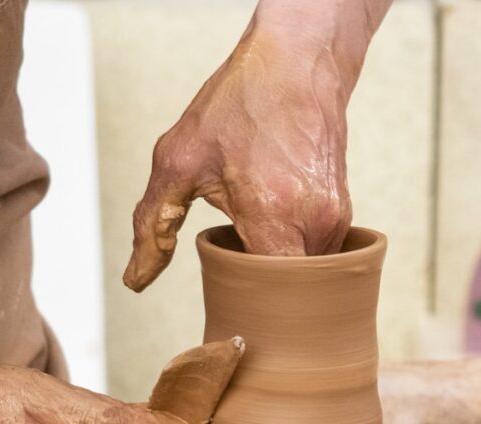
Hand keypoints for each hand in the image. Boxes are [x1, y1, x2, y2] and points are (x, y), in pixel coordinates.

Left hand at [124, 0, 379, 291]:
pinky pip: (316, 255)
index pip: (269, 296)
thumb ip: (152, 226)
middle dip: (257, 294)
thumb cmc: (239, 103)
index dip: (246, 308)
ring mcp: (336, 218)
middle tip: (229, 280)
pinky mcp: (344, 213)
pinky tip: (267, 229)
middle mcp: (315, 222)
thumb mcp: (179, 160)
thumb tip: (136, 279)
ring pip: (304, 277)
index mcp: (275, 213)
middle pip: (287, 294)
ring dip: (274, 273)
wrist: (298, 58)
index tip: (224, 303)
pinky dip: (289, 253)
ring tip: (247, 245)